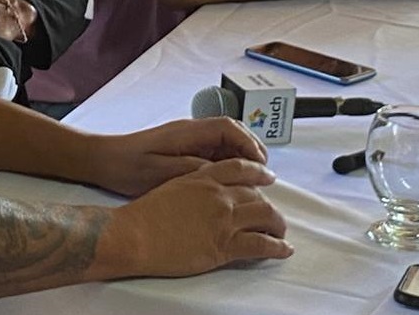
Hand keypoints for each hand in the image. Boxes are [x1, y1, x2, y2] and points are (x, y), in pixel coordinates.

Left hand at [82, 117, 267, 197]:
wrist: (104, 161)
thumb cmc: (129, 167)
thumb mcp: (164, 173)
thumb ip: (196, 170)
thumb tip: (227, 172)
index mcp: (186, 131)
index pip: (228, 127)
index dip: (249, 144)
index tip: (261, 166)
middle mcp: (190, 131)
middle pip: (232, 132)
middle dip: (252, 150)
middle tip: (265, 176)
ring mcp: (187, 139)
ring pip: (225, 142)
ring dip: (242, 158)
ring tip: (253, 183)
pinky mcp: (184, 149)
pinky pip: (214, 151)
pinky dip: (228, 164)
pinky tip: (232, 184)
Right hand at [119, 158, 291, 276]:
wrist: (136, 234)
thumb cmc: (145, 213)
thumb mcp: (170, 185)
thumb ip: (193, 184)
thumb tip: (203, 191)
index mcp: (203, 177)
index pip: (239, 168)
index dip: (257, 171)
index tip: (266, 175)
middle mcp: (218, 195)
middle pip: (257, 194)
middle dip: (269, 204)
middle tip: (273, 213)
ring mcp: (223, 219)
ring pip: (266, 217)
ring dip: (278, 225)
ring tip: (281, 233)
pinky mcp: (225, 245)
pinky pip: (262, 245)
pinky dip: (277, 248)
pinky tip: (283, 250)